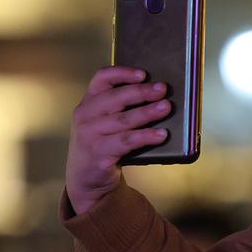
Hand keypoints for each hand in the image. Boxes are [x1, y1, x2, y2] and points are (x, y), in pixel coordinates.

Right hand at [66, 67, 172, 213]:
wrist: (86, 179)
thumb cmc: (102, 145)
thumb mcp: (102, 122)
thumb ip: (119, 108)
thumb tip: (156, 96)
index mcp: (88, 103)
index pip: (101, 78)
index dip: (122, 73)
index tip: (143, 74)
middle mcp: (85, 116)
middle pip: (116, 97)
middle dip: (142, 92)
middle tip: (162, 89)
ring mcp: (89, 135)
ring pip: (123, 120)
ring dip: (147, 113)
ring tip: (166, 108)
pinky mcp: (99, 154)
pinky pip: (126, 142)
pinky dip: (145, 136)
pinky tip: (161, 135)